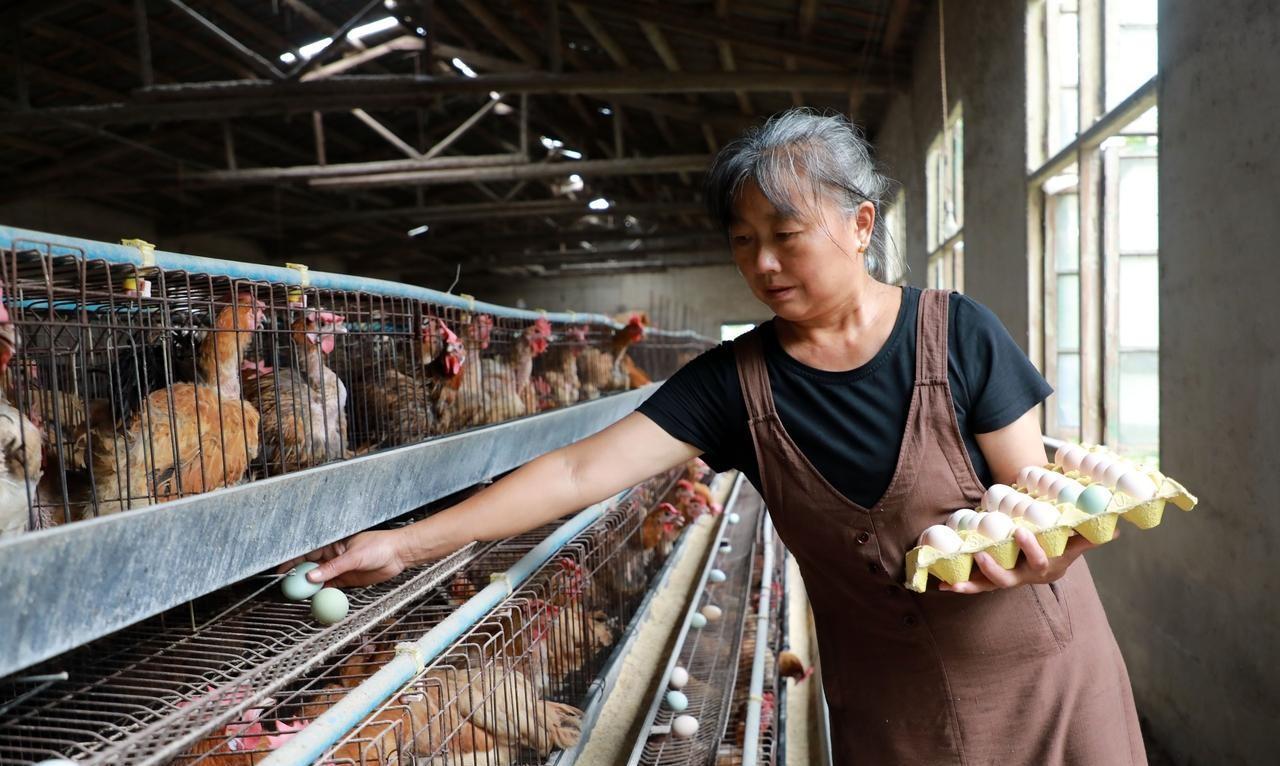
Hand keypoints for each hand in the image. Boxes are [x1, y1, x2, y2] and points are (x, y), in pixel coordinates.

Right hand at [277, 529, 408, 587]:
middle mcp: (333, 556)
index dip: (293, 562)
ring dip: (310, 587)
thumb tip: (311, 576)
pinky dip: (323, 593)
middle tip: (288, 588)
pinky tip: (316, 598)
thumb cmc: (379, 546)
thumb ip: (333, 568)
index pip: (307, 553)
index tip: (281, 572)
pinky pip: (330, 587)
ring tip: (299, 595)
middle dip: (299, 577)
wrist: (398, 554)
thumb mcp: (354, 556)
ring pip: (319, 579)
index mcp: (332, 544)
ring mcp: (339, 568)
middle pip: (310, 567)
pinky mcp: (347, 579)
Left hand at [939, 526, 1115, 594]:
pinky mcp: (994, 580)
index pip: (1042, 560)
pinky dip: (961, 586)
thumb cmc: (1061, 543)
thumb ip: (1087, 534)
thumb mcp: (1074, 540)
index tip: (1022, 532)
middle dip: (997, 568)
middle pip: (1012, 577)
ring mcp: (1011, 579)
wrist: (1049, 556)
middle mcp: (1028, 576)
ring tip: (955, 581)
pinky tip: (943, 586)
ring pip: (991, 585)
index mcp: (1048, 565)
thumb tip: (1117, 529)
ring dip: (973, 582)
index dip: (1032, 549)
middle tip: (981, 556)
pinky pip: (977, 585)